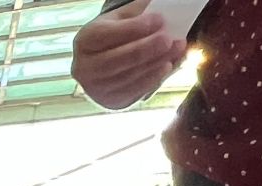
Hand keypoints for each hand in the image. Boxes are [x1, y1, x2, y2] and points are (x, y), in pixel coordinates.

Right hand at [72, 0, 186, 109]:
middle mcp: (84, 68)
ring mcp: (95, 88)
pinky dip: (154, 78)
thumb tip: (161, 9)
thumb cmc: (114, 37)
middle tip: (168, 39)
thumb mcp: (120, 20)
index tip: (159, 19)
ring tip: (177, 48)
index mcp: (85, 41)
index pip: (106, 35)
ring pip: (128, 76)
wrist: (101, 65)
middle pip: (115, 60)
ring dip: (155, 63)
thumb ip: (137, 15)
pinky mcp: (110, 100)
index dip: (133, 28)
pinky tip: (168, 66)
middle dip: (144, 49)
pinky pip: (134, 91)